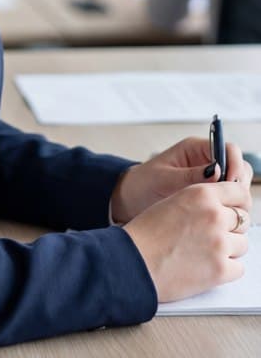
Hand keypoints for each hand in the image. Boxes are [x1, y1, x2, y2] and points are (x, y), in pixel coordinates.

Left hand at [111, 136, 252, 223]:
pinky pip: (228, 202)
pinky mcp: (209, 198)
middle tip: (230, 200)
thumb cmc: (142, 184)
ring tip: (225, 212)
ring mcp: (210, 181)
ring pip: (237, 186)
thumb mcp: (163, 178)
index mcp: (195, 150)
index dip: (235, 164)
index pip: (228, 149)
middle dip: (239, 184)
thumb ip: (190, 175)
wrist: (130, 200)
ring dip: (236, 198)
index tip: (231, 181)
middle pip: (239, 168)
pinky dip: (229, 210)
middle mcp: (206, 163)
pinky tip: (221, 219)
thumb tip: (217, 171)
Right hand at [123, 180, 250, 301]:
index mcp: (201, 194)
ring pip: (242, 245)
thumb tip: (225, 207)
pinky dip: (226, 269)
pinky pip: (238, 268)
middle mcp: (214, 215)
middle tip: (210, 235)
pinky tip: (206, 265)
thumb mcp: (174, 202)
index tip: (234, 210)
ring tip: (204, 251)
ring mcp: (220, 243)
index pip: (240, 193)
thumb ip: (202, 201)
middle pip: (242, 220)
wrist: (134, 260)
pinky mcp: (221, 269)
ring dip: (228, 249)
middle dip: (230, 228)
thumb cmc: (147, 232)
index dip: (238, 203)